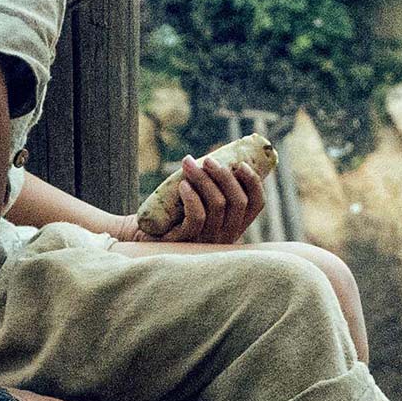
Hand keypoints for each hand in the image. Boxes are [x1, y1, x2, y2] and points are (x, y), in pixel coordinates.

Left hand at [127, 150, 262, 246]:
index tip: (241, 164)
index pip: (256, 205)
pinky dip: (192, 197)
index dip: (253, 183)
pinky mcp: (187, 243)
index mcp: (233, 225)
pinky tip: (182, 185)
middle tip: (207, 160)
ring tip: (188, 165)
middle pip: (238, 202)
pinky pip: (197, 217)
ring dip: (203, 179)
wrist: (145, 237)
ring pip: (217, 205)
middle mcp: (225, 236)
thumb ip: (210, 186)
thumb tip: (215, 158)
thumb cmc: (172, 215)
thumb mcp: (197, 201)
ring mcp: (207, 242)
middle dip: (225, 176)